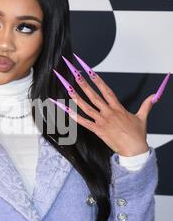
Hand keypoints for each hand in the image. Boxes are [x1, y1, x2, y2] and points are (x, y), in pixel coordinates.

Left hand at [51, 54, 169, 156]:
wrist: (135, 149)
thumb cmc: (137, 135)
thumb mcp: (142, 117)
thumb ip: (146, 105)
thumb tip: (154, 96)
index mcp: (117, 108)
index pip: (106, 90)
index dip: (97, 79)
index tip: (89, 71)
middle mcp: (109, 112)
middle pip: (94, 95)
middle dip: (84, 84)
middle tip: (75, 75)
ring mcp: (103, 121)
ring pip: (87, 107)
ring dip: (76, 97)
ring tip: (68, 88)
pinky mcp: (99, 131)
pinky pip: (84, 122)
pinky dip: (74, 116)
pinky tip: (66, 110)